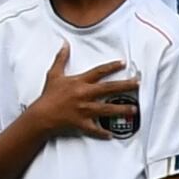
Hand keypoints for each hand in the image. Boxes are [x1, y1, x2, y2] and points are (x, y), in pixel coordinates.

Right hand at [24, 45, 140, 144]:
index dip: (111, 66)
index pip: (99, 72)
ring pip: (107, 109)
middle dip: (125, 86)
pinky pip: (94, 129)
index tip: (123, 63)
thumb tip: (65, 44)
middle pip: (108, 88)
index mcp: (79, 82)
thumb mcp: (54, 75)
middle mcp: (84, 95)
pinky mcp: (81, 123)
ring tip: (134, 109)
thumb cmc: (48, 95)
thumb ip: (61, 59)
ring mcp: (84, 110)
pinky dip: (102, 132)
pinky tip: (112, 134)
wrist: (40, 115)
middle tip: (138, 84)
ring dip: (121, 109)